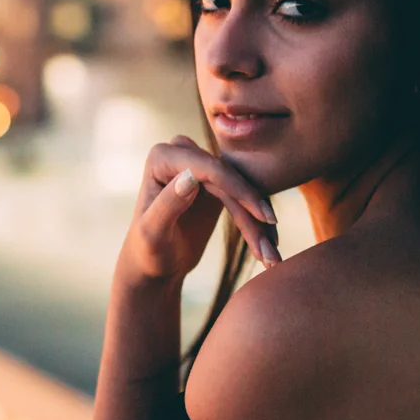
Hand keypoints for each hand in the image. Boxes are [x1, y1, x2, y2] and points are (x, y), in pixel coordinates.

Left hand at [117, 136, 280, 284]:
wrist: (154, 265)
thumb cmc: (147, 251)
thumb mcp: (153, 233)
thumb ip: (168, 204)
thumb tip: (191, 177)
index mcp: (162, 158)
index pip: (209, 169)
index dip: (239, 191)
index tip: (263, 218)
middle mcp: (182, 154)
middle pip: (230, 180)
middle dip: (253, 215)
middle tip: (272, 251)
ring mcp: (201, 167)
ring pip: (242, 191)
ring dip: (259, 225)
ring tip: (272, 258)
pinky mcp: (217, 184)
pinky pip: (244, 199)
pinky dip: (257, 225)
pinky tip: (270, 247)